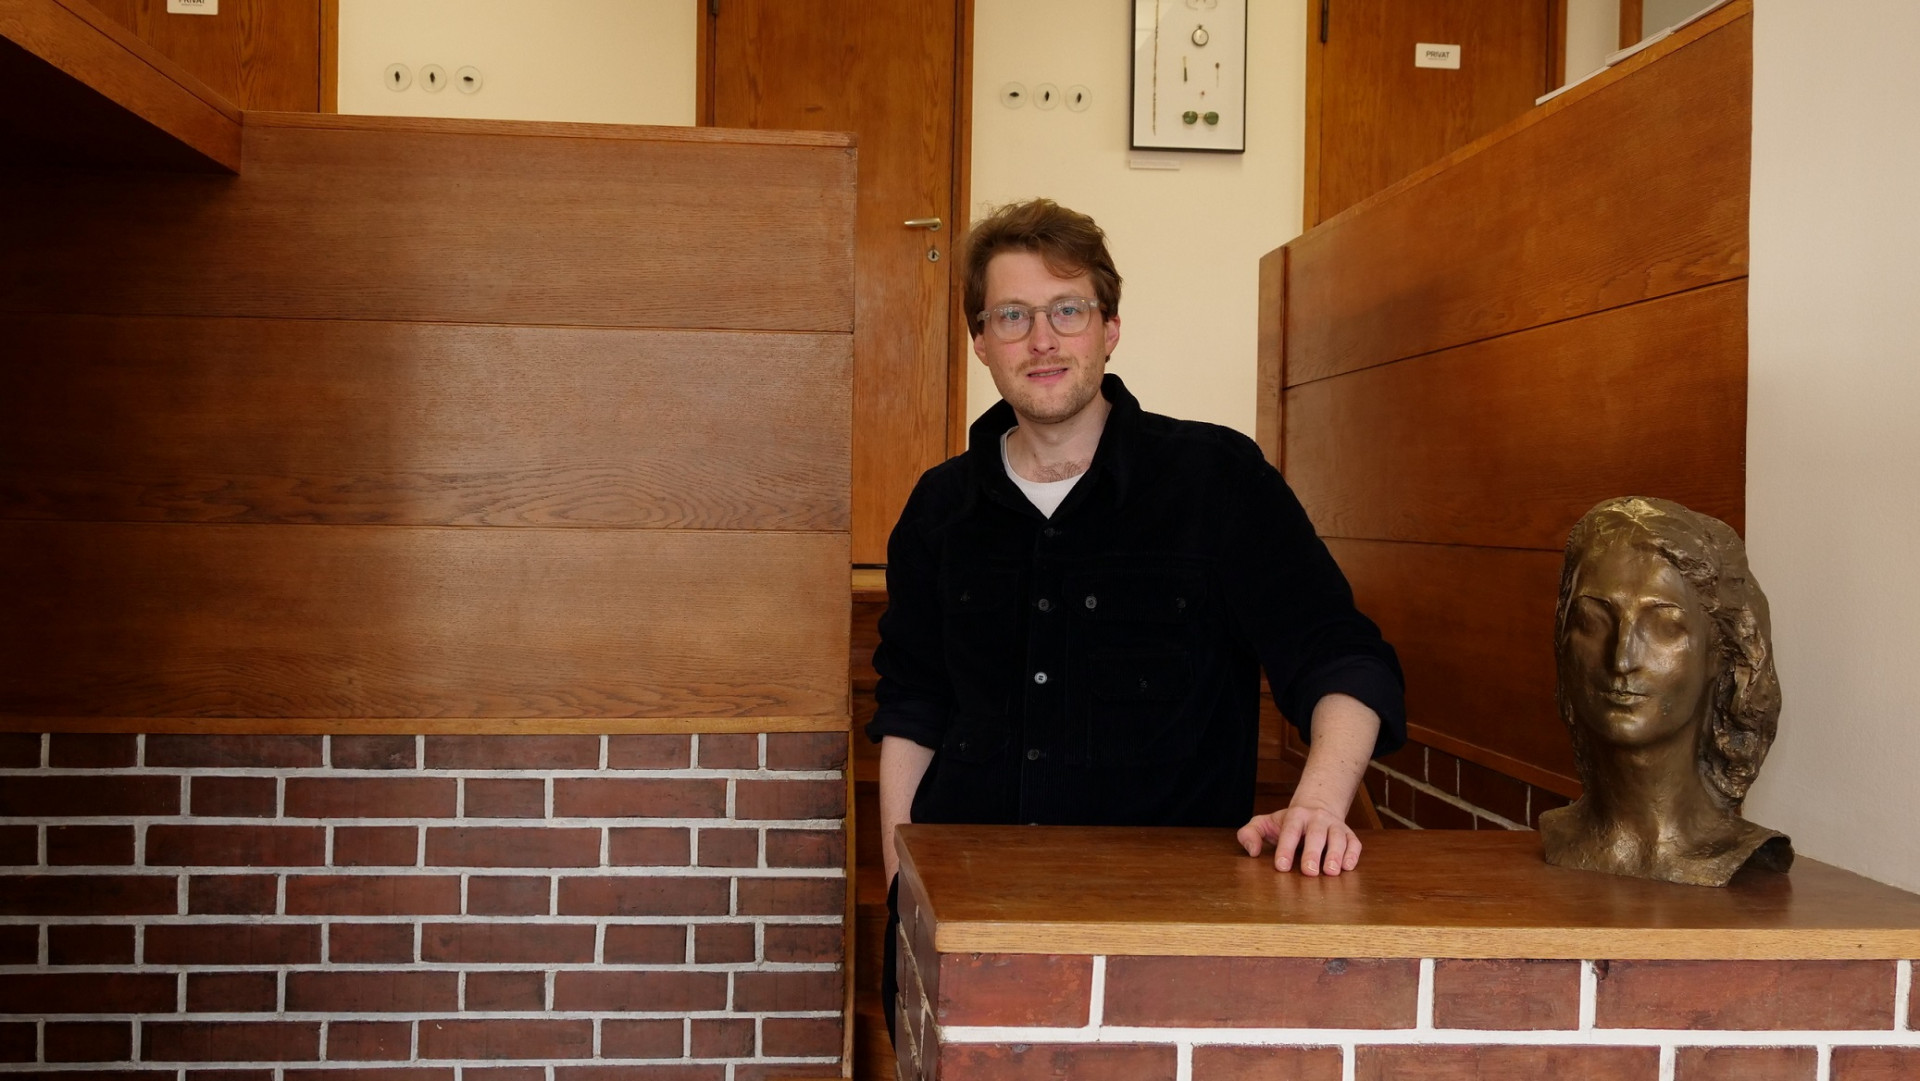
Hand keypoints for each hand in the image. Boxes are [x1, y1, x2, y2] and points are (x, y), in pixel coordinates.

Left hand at [1238, 799, 1360, 875]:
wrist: (1317, 806)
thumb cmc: (1288, 823)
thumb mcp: (1265, 823)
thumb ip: (1250, 833)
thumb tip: (1252, 851)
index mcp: (1295, 816)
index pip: (1290, 830)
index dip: (1285, 847)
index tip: (1282, 866)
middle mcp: (1317, 818)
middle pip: (1316, 834)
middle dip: (1312, 853)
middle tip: (1309, 872)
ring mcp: (1335, 826)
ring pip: (1338, 837)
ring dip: (1336, 854)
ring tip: (1330, 872)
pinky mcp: (1349, 835)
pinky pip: (1354, 843)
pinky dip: (1352, 854)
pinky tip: (1347, 867)